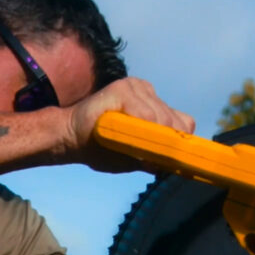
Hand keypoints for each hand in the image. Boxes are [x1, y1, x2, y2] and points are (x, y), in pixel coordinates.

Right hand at [63, 77, 195, 161]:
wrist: (70, 139)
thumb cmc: (101, 147)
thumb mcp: (134, 156)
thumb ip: (155, 157)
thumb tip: (176, 166)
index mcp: (154, 106)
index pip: (183, 123)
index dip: (177, 141)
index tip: (164, 156)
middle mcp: (148, 92)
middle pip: (173, 123)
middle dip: (159, 143)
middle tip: (137, 152)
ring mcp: (136, 87)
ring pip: (160, 119)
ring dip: (144, 138)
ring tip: (121, 140)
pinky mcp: (123, 88)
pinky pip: (143, 114)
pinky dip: (135, 129)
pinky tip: (117, 131)